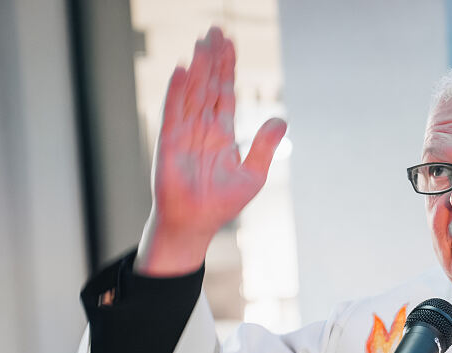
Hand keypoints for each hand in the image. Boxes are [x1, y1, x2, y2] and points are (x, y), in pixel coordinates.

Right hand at [137, 27, 286, 276]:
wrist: (196, 223)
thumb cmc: (221, 204)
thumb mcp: (252, 175)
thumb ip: (265, 146)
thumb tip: (281, 119)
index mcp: (221, 134)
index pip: (225, 93)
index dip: (228, 69)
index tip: (230, 45)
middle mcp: (202, 128)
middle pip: (209, 85)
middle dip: (213, 59)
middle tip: (216, 30)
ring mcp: (184, 132)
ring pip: (193, 91)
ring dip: (198, 67)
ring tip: (203, 42)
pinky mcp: (170, 142)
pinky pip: (174, 111)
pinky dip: (177, 91)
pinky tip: (182, 70)